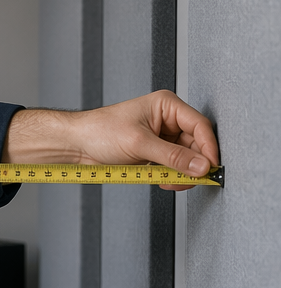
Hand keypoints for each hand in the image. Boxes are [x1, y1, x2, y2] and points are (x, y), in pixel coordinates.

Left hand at [2, 90, 219, 189]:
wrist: (75, 144)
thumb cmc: (98, 131)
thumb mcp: (139, 143)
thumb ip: (172, 156)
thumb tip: (201, 166)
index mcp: (166, 105)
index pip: (199, 126)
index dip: (208, 148)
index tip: (211, 167)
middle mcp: (167, 119)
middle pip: (195, 144)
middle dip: (193, 164)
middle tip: (190, 180)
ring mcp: (161, 136)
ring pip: (185, 157)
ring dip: (181, 173)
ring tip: (169, 182)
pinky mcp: (153, 151)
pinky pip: (172, 165)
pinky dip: (170, 175)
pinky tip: (162, 180)